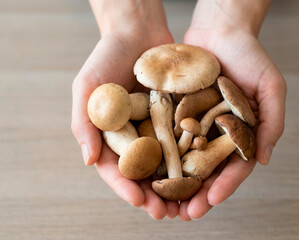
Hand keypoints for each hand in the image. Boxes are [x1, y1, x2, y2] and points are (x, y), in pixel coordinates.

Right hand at [71, 0, 178, 218]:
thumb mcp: (86, 88)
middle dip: (154, 195)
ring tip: (187, 205)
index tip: (139, 202)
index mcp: (111, 135)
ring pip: (168, 163)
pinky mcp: (177, 116)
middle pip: (144, 173)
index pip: (117, 169)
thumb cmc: (106, 57)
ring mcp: (157, 127)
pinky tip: (203, 173)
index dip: (126, 188)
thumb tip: (88, 161)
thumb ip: (84, 124)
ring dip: (176, 186)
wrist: (138, 31)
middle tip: (166, 214)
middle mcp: (136, 135)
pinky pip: (185, 140)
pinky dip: (192, 158)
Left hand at [178, 23, 285, 219]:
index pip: (235, 166)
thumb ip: (272, 123)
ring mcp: (197, 124)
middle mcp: (218, 133)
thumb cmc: (250, 55)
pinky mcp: (177, 112)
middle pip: (207, 170)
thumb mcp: (271, 86)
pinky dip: (161, 154)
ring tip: (164, 203)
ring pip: (185, 159)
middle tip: (185, 214)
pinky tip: (151, 170)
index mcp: (242, 133)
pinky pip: (168, 136)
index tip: (211, 201)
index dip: (225, 185)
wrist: (219, 29)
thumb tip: (264, 160)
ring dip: (176, 183)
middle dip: (197, 193)